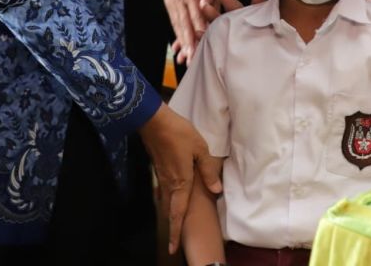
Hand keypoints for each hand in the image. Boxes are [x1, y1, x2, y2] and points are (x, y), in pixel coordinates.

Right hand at [138, 103, 221, 254]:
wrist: (154, 121)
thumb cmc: (179, 133)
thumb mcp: (200, 149)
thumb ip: (208, 171)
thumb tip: (217, 191)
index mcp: (181, 181)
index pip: (178, 212)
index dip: (176, 231)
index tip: (173, 248)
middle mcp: (169, 183)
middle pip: (170, 211)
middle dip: (172, 228)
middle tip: (174, 244)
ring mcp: (162, 177)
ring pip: (166, 202)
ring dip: (170, 215)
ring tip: (175, 226)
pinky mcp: (159, 169)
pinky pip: (164, 191)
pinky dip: (168, 201)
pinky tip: (171, 200)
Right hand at [159, 0, 235, 63]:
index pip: (196, 16)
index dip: (200, 31)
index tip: (204, 44)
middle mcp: (180, 2)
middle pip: (184, 26)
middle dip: (188, 44)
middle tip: (192, 59)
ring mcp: (172, 5)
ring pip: (177, 27)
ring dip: (181, 43)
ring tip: (185, 58)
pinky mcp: (168, 6)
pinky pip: (173, 23)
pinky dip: (176, 36)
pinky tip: (179, 47)